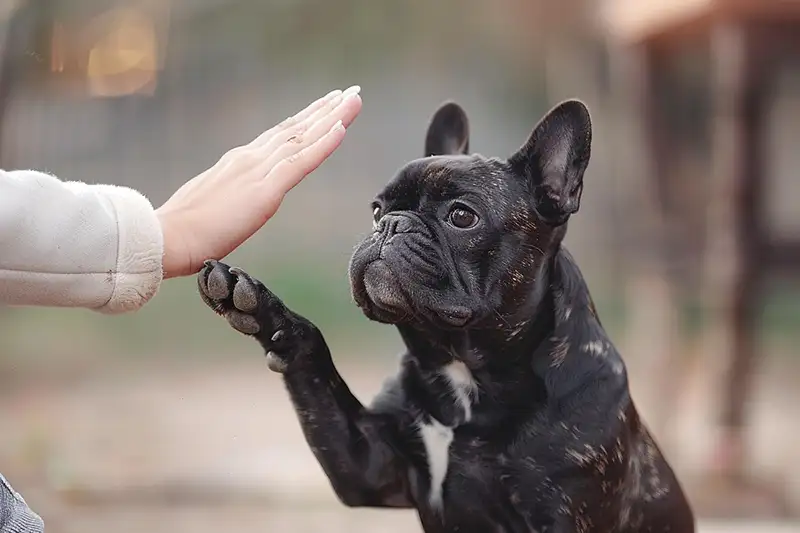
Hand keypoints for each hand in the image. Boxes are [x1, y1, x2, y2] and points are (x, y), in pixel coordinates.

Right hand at [155, 85, 362, 278]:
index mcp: (239, 163)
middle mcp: (250, 159)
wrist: (165, 238)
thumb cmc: (181, 230)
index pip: (279, 136)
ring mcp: (257, 172)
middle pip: (296, 129)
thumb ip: (230, 197)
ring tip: (354, 99)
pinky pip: (300, 163)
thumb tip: (236, 201)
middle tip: (351, 92)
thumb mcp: (211, 205)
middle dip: (326, 109)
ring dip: (333, 117)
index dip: (306, 120)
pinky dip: (323, 144)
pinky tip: (341, 128)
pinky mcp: (263, 192)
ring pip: (302, 138)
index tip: (327, 106)